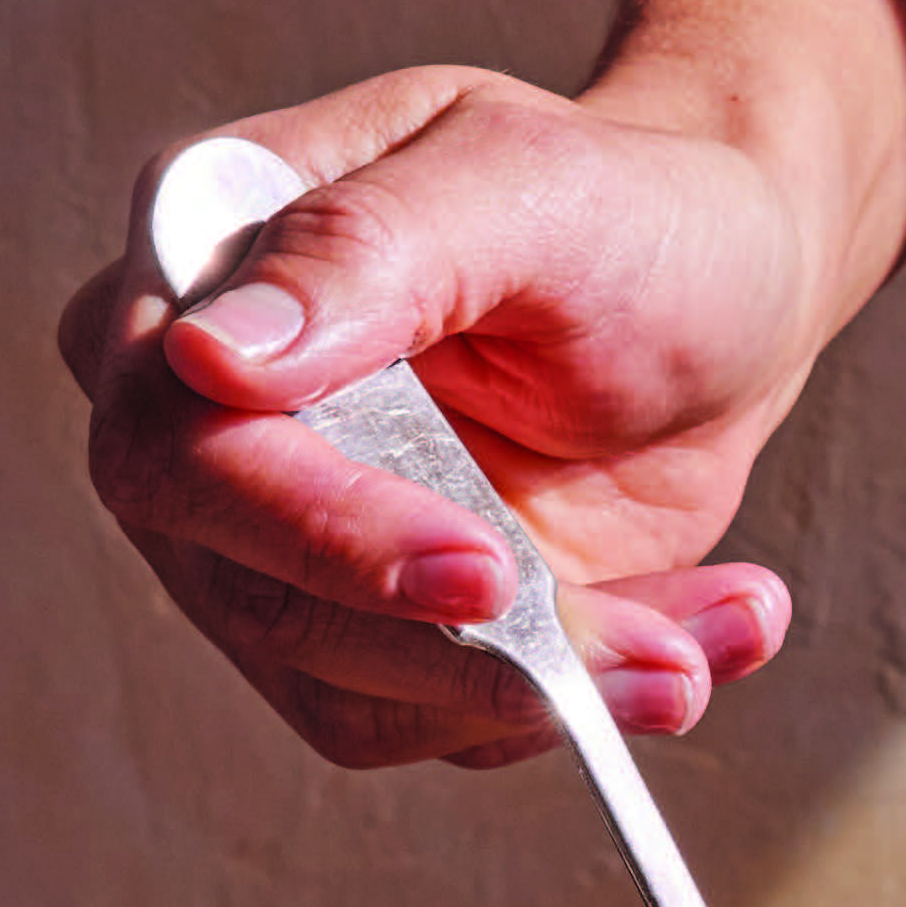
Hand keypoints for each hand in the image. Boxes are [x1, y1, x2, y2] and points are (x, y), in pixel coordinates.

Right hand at [58, 64, 825, 768]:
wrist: (724, 289)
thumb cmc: (615, 205)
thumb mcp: (516, 183)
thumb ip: (364, 252)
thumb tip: (206, 357)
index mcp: (197, 273)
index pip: (181, 448)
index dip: (321, 531)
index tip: (481, 568)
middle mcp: (212, 429)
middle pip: (265, 608)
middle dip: (467, 656)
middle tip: (654, 659)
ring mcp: (296, 549)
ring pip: (368, 700)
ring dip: (554, 694)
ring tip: (698, 648)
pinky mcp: (401, 633)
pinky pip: (466, 723)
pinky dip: (599, 702)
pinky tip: (709, 630)